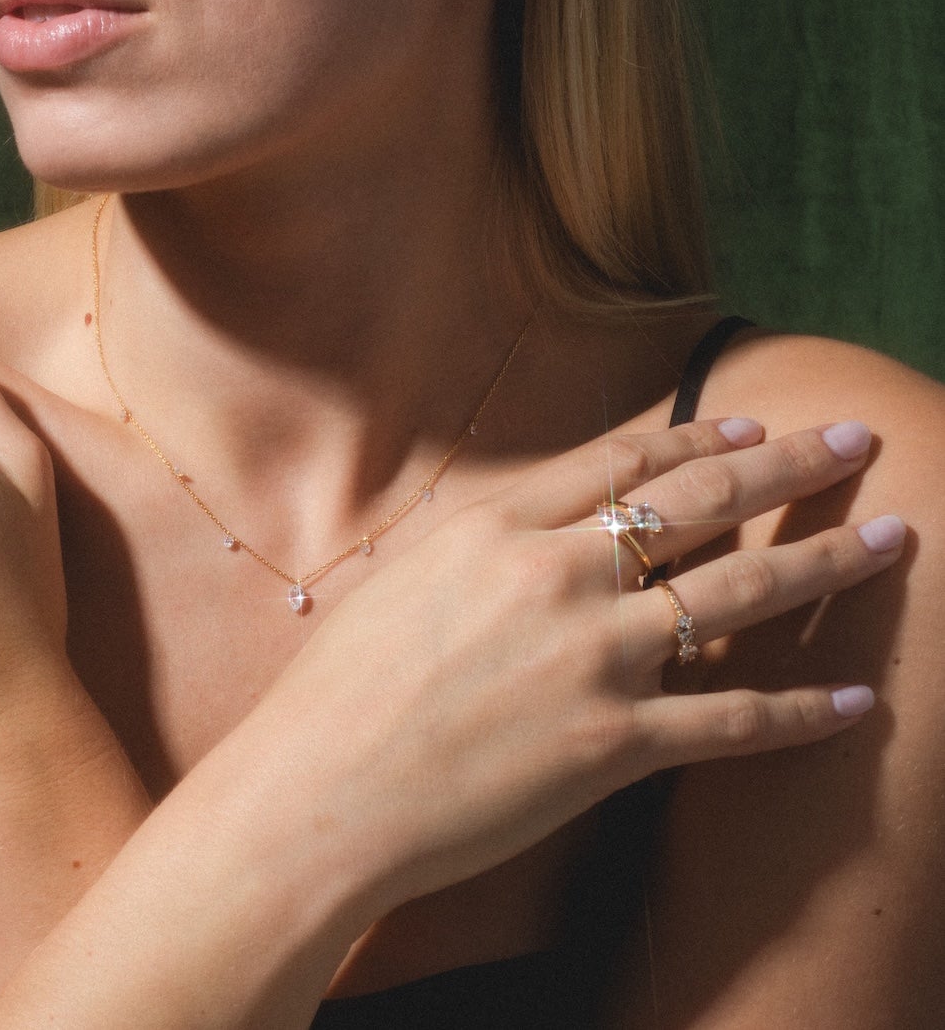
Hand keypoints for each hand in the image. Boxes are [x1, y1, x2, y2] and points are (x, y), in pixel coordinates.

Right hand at [226, 415, 900, 921]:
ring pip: (738, 594)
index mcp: (499, 527)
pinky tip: (854, 699)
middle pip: (700, 504)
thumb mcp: (397, 580)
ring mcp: (593, 656)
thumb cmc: (340, 688)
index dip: (700, 438)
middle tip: (856, 439)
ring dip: (826, 562)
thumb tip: (523, 529)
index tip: (753, 426)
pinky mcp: (614, 741)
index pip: (622, 461)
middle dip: (792, 466)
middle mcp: (558, 574)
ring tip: (891, 538)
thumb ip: (473, 547)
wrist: (324, 786)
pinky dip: (801, 711)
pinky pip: (732, 718)